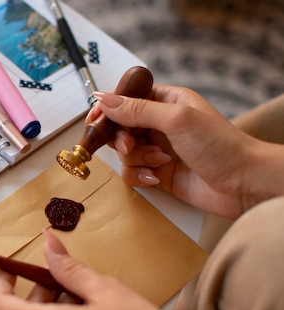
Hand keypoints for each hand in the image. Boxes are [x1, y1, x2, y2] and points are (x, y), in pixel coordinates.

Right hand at [89, 86, 272, 218]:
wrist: (242, 184)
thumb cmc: (220, 145)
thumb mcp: (176, 119)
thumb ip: (136, 109)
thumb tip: (103, 98)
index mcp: (166, 101)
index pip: (126, 98)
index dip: (108, 108)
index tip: (95, 120)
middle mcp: (160, 124)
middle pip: (119, 126)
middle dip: (120, 138)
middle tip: (128, 146)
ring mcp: (157, 148)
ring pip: (123, 152)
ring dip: (135, 159)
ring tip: (159, 161)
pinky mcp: (157, 172)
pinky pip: (131, 172)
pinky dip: (139, 175)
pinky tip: (156, 177)